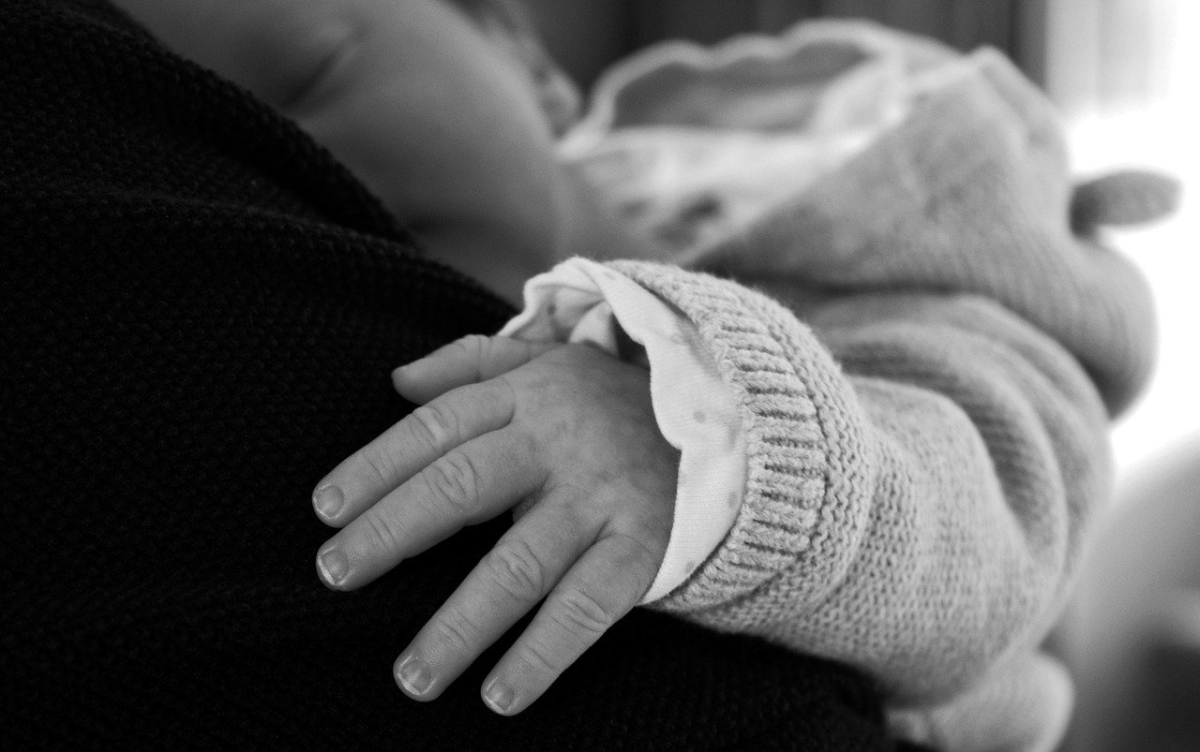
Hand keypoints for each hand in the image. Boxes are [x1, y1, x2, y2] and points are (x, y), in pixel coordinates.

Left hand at [311, 335, 678, 714]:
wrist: (726, 414)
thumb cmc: (608, 399)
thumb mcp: (547, 362)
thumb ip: (472, 363)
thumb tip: (396, 382)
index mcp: (527, 396)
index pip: (436, 427)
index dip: (375, 467)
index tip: (325, 510)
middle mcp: (559, 443)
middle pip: (461, 485)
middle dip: (390, 532)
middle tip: (334, 575)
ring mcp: (602, 498)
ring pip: (519, 565)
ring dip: (459, 624)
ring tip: (410, 675)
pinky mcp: (643, 547)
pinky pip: (588, 609)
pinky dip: (543, 655)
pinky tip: (499, 695)